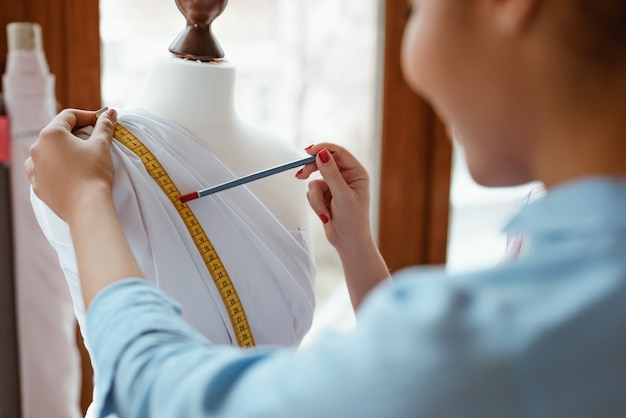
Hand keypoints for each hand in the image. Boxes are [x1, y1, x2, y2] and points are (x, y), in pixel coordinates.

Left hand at [25, 108, 117, 223]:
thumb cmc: (94, 174)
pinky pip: (46, 169)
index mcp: (50, 135)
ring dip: (65, 150)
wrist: (87, 207)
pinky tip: (71, 171)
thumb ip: (104, 127)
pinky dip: (57, 167)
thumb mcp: (101, 146)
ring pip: (50, 151)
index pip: (69, 116)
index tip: (101, 122)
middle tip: (95, 139)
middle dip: (77, 133)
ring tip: (82, 157)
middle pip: (58, 133)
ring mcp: (35, 167)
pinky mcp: (38, 184)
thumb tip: (109, 114)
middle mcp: (37, 149)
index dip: (88, 116)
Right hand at [297, 143, 388, 308]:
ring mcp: (335, 186)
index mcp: (357, 173)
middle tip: (300, 175)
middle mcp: (347, 177)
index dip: (322, 149)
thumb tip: (322, 153)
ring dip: (316, 198)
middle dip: (312, 172)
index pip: (338, 153)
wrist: (348, 243)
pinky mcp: (325, 195)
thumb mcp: (342, 196)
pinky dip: (315, 204)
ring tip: (325, 212)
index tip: (308, 151)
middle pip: (323, 163)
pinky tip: (325, 215)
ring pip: (315, 181)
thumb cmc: (353, 222)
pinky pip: (312, 192)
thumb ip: (331, 174)